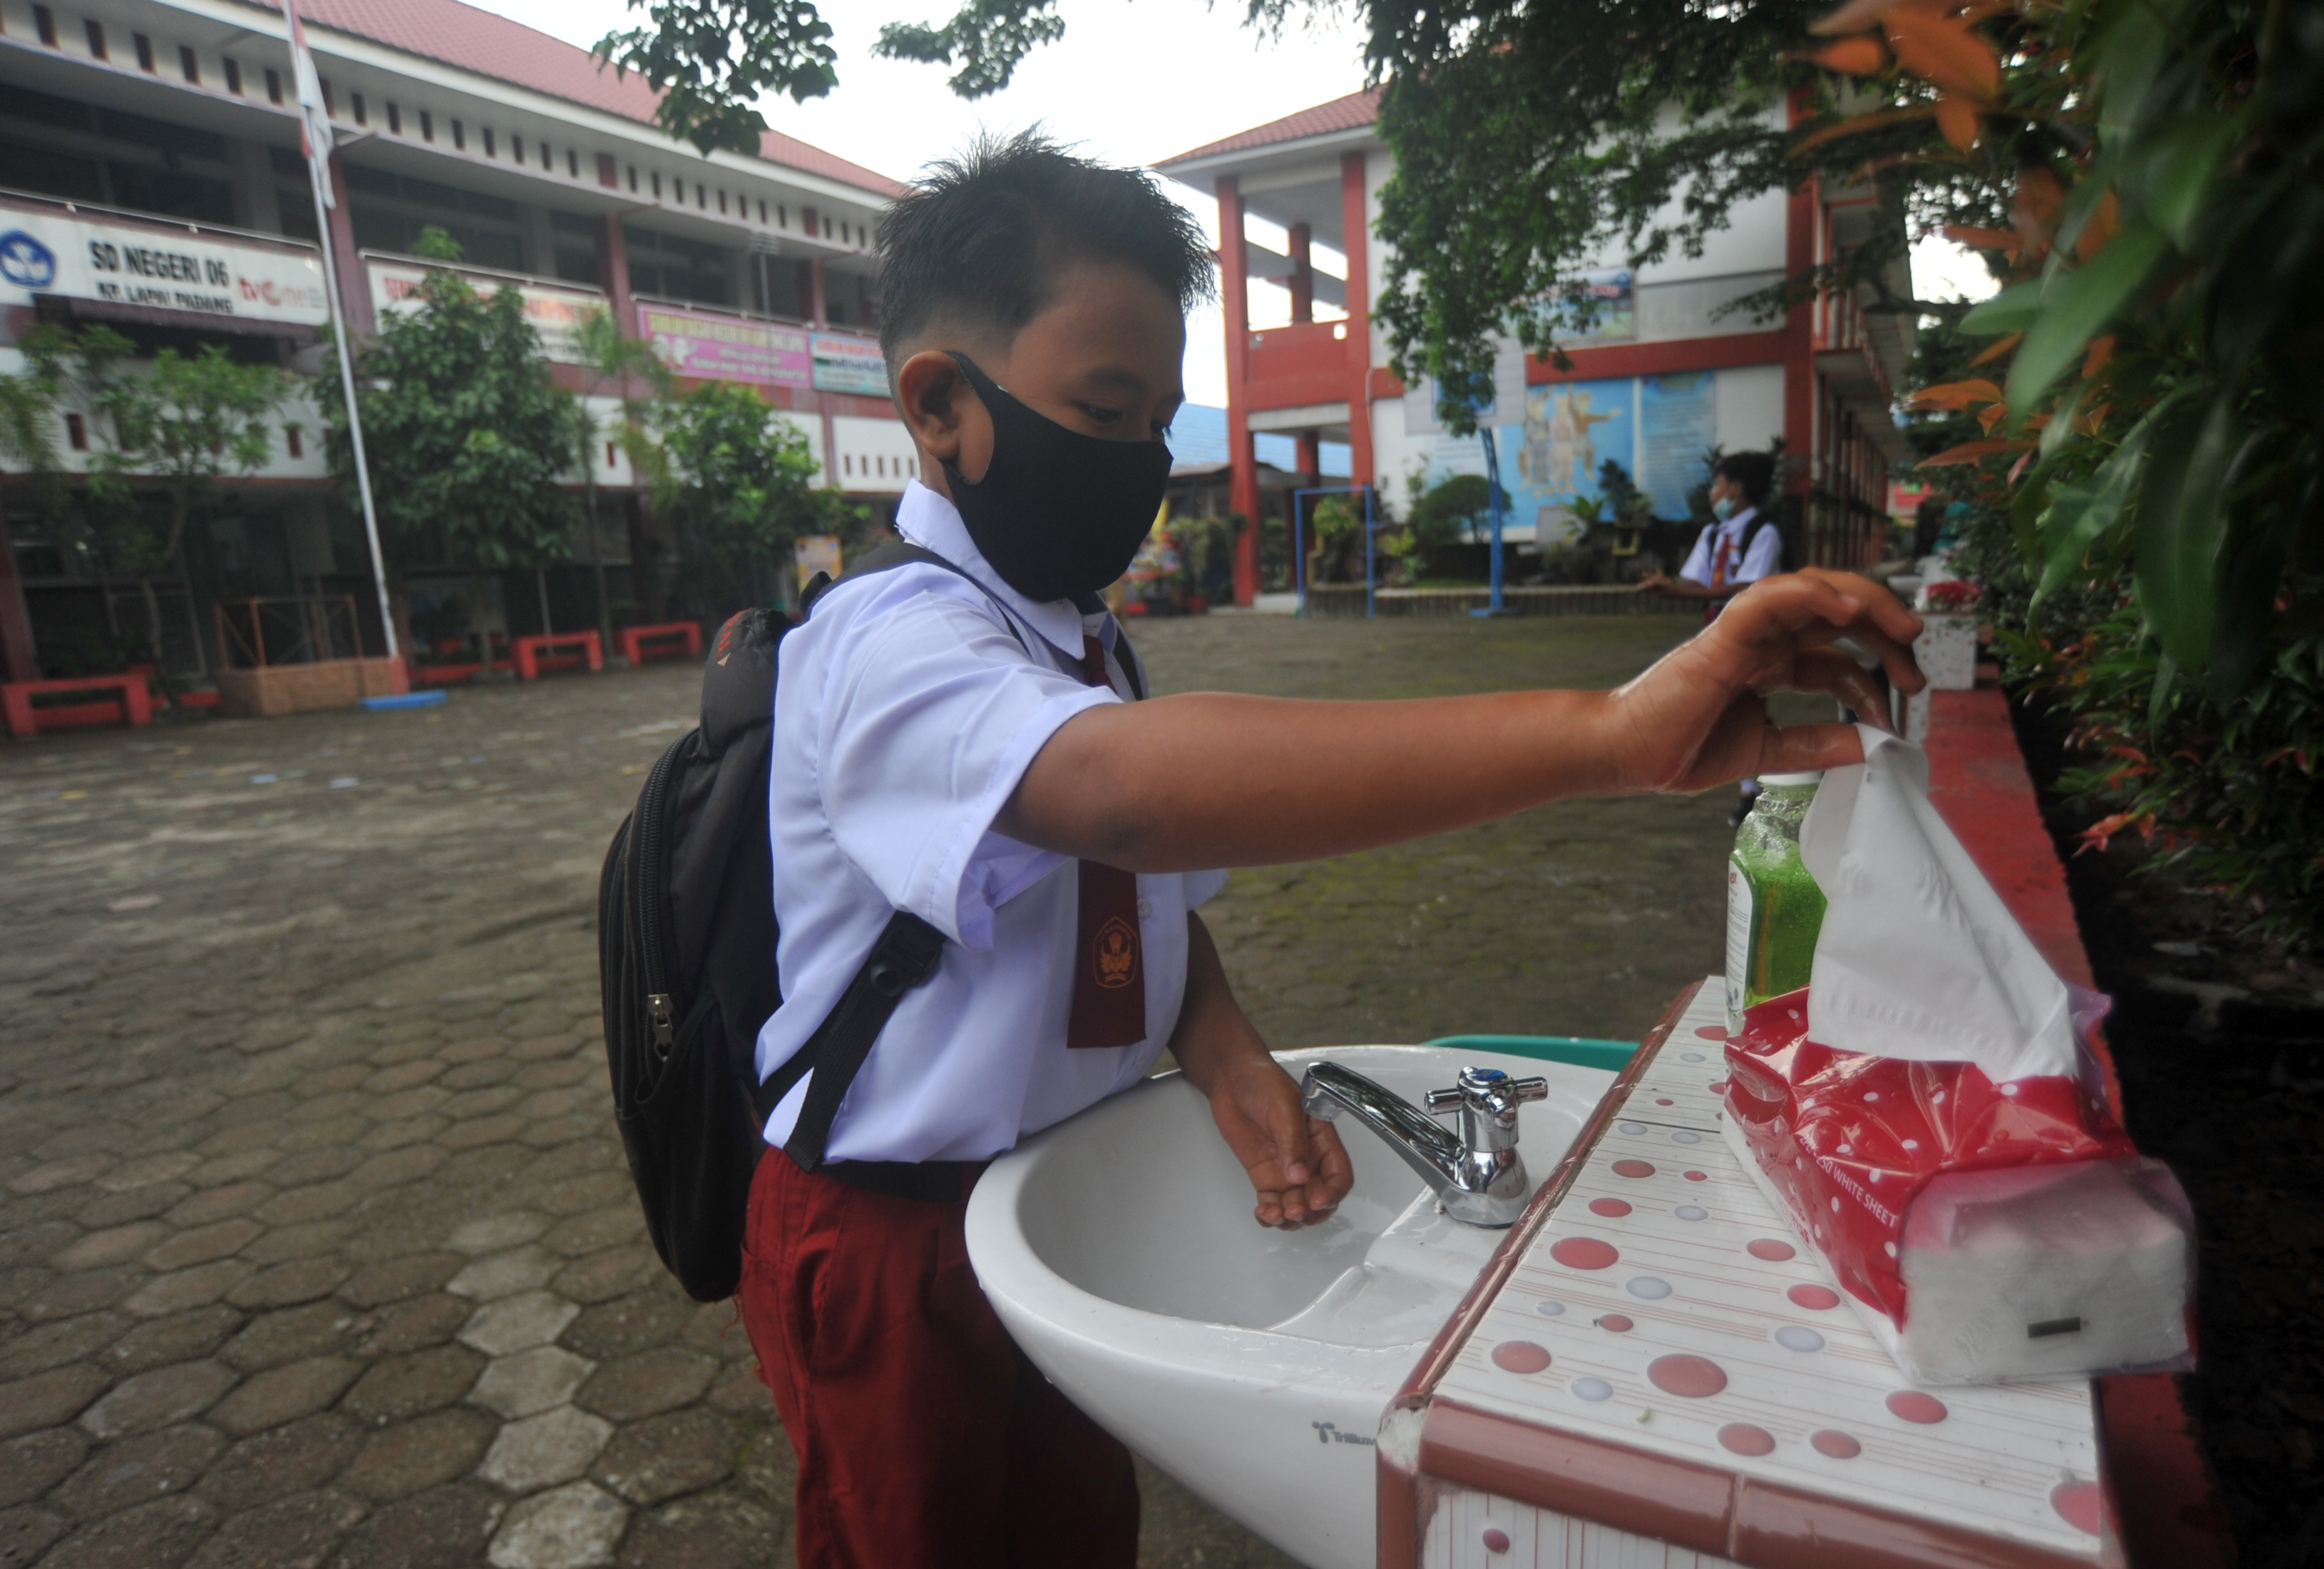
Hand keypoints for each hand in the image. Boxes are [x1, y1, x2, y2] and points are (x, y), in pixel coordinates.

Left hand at [1204, 1048, 1353, 1228]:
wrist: (1231, 1080)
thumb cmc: (1263, 1082)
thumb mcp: (1284, 1107)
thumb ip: (1292, 1142)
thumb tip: (1299, 1174)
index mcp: (1322, 1140)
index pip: (1339, 1175)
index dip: (1332, 1192)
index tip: (1316, 1201)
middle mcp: (1308, 1159)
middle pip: (1320, 1198)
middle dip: (1310, 1212)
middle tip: (1294, 1211)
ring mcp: (1286, 1170)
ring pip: (1296, 1206)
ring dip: (1290, 1218)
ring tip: (1275, 1215)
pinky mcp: (1265, 1176)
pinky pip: (1273, 1203)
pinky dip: (1270, 1214)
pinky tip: (1264, 1213)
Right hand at [1603, 568, 1923, 793]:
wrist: (1624, 754)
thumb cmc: (1678, 748)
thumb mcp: (1767, 752)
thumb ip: (1816, 745)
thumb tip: (1871, 746)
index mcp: (1769, 666)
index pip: (1836, 657)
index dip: (1874, 678)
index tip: (1896, 712)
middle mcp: (1763, 641)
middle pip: (1836, 613)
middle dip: (1884, 629)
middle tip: (1917, 661)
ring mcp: (1745, 632)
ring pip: (1813, 591)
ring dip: (1865, 601)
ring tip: (1903, 628)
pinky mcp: (1725, 631)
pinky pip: (1773, 596)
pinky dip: (1813, 593)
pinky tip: (1848, 608)